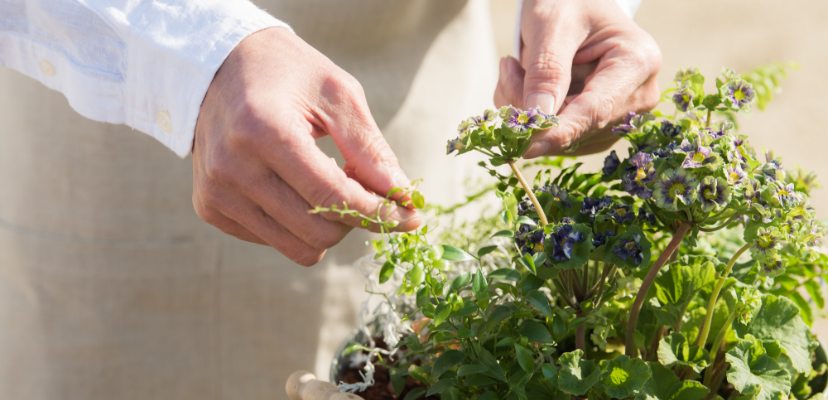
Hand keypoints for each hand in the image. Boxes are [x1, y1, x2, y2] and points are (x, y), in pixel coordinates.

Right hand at [193, 27, 420, 265]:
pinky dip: (298, 224)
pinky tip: (297, 187)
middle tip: (365, 186)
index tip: (412, 216)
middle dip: (356, 218)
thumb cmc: (287, 73)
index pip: (333, 196)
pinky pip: (274, 242)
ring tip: (332, 185)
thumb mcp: (337, 93)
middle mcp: (232, 169)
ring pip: (298, 249)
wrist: (219, 66)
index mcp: (263, 131)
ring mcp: (216, 193)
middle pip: (318, 233)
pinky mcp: (210, 208)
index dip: (380, 212)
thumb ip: (370, 149)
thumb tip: (403, 199)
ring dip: (330, 225)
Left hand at [494, 0, 661, 156]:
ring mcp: (621, 113)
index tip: (524, 147)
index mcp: (637, 62)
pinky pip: (560, 136)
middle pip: (578, 126)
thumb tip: (540, 119)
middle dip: (534, 110)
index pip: (595, 111)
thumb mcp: (551, 24)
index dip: (558, 133)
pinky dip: (534, 116)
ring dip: (529, 112)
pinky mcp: (601, 125)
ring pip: (565, 137)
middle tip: (507, 69)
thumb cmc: (568, 2)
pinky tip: (526, 84)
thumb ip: (546, 70)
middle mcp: (638, 94)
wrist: (576, 3)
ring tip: (517, 69)